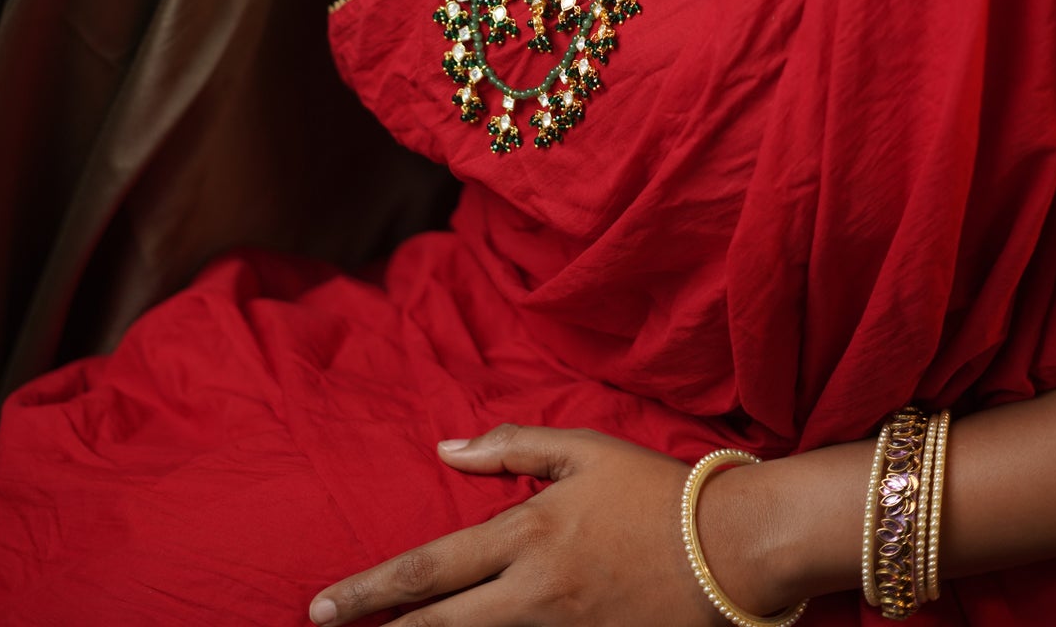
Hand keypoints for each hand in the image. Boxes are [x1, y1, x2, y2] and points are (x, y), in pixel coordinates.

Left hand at [307, 422, 776, 624]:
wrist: (733, 548)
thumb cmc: (655, 490)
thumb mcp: (582, 449)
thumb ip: (511, 447)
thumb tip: (447, 448)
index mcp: (528, 533)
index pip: (430, 568)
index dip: (372, 590)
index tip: (321, 606)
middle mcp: (535, 592)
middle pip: (439, 625)